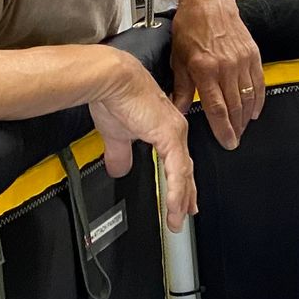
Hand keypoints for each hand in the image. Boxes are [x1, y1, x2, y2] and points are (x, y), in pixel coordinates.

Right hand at [89, 50, 195, 231]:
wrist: (112, 79)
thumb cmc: (115, 97)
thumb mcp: (117, 134)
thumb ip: (121, 153)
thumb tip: (119, 169)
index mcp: (166, 128)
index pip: (178, 161)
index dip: (180, 182)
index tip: (182, 198)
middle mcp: (175, 130)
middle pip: (185, 170)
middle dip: (186, 194)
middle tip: (187, 213)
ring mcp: (175, 133)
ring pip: (183, 173)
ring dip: (181, 199)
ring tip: (177, 218)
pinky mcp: (170, 136)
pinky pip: (177, 171)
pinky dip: (176, 191)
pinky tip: (175, 206)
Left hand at [170, 0, 263, 148]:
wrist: (209, 2)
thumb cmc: (191, 27)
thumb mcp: (178, 58)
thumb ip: (181, 87)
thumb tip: (179, 109)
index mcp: (205, 69)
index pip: (217, 107)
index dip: (223, 128)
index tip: (227, 142)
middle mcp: (226, 67)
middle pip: (235, 106)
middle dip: (235, 128)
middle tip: (234, 141)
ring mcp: (242, 61)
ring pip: (249, 98)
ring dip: (246, 117)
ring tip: (242, 129)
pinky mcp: (253, 55)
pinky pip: (259, 84)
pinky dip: (258, 100)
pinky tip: (254, 111)